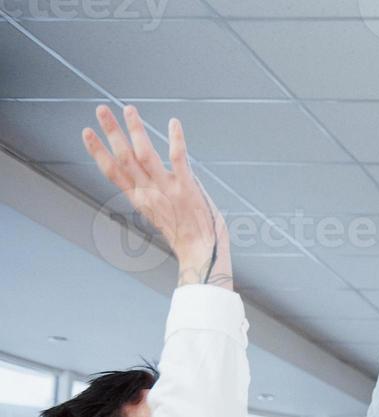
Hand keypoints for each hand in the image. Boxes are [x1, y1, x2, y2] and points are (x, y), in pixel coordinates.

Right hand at [82, 105, 229, 287]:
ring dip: (136, 129)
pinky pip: (178, 157)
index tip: (86, 133)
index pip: (112, 172)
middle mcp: (148, 192)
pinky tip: (173, 122)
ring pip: (145, 153)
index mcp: (139, 200)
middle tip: (100, 109)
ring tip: (128, 108)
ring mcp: (167, 188)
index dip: (97, 151)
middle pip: (123, 157)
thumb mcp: (162, 218)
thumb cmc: (186, 239)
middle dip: (111, 132)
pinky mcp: (186, 187)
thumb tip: (154, 185)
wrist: (201, 255)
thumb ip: (155, 199)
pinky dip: (175, 139)